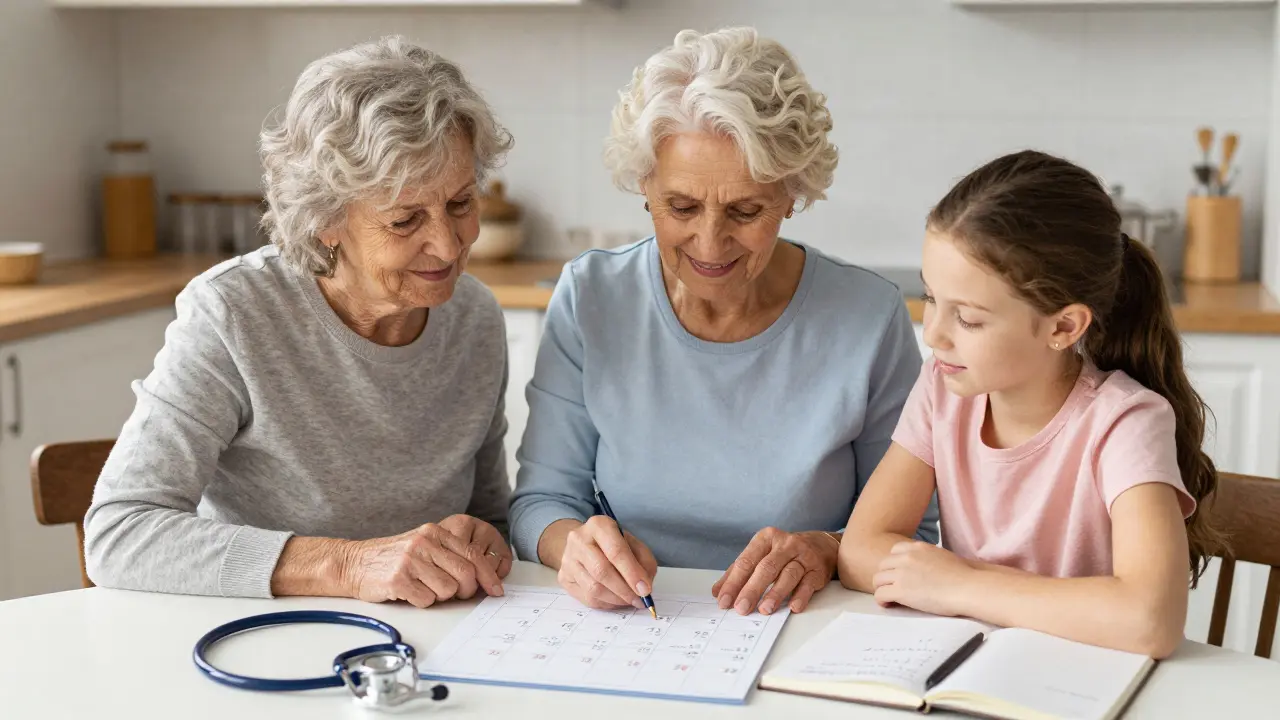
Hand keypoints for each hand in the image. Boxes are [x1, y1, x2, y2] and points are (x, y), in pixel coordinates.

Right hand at [343, 520, 505, 607]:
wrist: (353, 563)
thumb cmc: (392, 558)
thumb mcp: (423, 546)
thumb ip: (450, 555)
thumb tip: (483, 577)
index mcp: (435, 532)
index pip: (473, 555)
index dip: (489, 576)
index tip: (497, 590)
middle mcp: (425, 542)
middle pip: (466, 575)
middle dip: (466, 591)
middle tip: (454, 594)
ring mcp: (411, 560)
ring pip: (448, 591)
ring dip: (439, 596)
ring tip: (422, 587)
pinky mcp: (398, 580)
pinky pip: (426, 600)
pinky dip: (420, 602)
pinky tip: (408, 592)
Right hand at [557, 516, 658, 609]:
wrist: (584, 543)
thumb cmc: (613, 544)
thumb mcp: (633, 544)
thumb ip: (643, 562)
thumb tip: (644, 587)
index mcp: (599, 525)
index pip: (616, 551)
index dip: (632, 573)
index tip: (645, 590)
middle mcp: (579, 540)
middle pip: (601, 571)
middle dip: (624, 590)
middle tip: (639, 600)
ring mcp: (567, 559)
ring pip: (593, 588)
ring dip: (616, 599)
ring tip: (629, 600)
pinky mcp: (563, 577)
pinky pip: (586, 598)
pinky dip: (606, 603)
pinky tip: (615, 600)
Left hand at [712, 528, 838, 615]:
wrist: (821, 546)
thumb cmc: (784, 553)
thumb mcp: (761, 555)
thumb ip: (738, 572)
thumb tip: (717, 592)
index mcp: (766, 538)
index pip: (746, 561)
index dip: (733, 582)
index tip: (724, 600)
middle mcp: (785, 544)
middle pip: (766, 568)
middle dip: (752, 589)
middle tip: (741, 608)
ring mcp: (803, 556)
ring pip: (788, 574)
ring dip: (776, 593)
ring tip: (764, 609)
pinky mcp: (818, 570)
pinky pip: (808, 583)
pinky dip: (800, 596)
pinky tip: (792, 607)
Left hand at [872, 541, 976, 615]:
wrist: (968, 587)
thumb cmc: (963, 576)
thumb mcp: (942, 556)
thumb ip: (928, 558)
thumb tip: (926, 567)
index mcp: (917, 547)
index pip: (894, 551)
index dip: (894, 564)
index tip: (899, 574)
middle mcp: (906, 557)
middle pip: (883, 565)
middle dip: (886, 577)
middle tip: (893, 588)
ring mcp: (902, 573)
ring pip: (877, 579)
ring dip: (882, 588)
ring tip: (890, 598)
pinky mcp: (901, 590)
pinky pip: (880, 594)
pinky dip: (882, 601)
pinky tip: (890, 605)